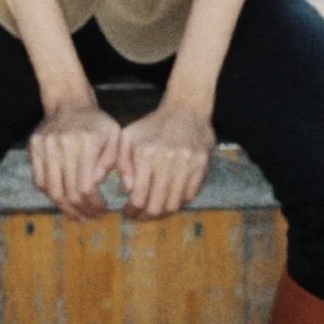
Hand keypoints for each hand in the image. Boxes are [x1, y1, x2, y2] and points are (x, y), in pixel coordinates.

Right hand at [29, 100, 120, 220]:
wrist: (69, 102)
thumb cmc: (96, 124)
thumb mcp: (115, 136)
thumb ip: (113, 159)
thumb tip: (98, 181)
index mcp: (87, 140)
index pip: (85, 186)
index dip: (93, 205)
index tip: (102, 211)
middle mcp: (64, 142)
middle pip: (68, 191)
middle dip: (81, 210)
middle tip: (90, 217)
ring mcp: (46, 144)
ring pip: (51, 189)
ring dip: (65, 209)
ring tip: (77, 215)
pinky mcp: (34, 146)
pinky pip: (39, 180)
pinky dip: (50, 195)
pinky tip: (63, 200)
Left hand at [118, 101, 215, 220]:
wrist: (186, 108)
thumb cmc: (153, 124)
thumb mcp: (129, 135)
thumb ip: (121, 161)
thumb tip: (127, 187)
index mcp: (147, 153)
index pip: (139, 195)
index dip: (132, 210)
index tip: (128, 213)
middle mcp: (167, 160)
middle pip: (157, 205)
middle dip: (146, 216)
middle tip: (140, 216)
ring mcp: (187, 163)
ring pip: (174, 204)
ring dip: (163, 212)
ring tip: (155, 211)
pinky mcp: (202, 165)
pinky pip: (190, 195)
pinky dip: (179, 202)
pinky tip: (170, 198)